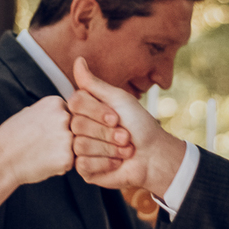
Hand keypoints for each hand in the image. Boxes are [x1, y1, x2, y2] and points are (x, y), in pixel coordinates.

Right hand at [0, 95, 73, 185]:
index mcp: (55, 102)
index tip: (42, 133)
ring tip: (42, 155)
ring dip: (64, 153)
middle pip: (76, 129)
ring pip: (76, 146)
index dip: (58, 127)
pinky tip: (44, 164)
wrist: (1, 160)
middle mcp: (64, 116)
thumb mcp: (28, 113)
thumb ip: (48, 112)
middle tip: (43, 146)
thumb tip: (60, 111)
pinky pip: (72, 163)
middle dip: (64, 139)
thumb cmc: (11, 138)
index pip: (71, 114)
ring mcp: (68, 137)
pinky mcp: (68, 157)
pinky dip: (60, 166)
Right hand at [68, 59, 185, 195]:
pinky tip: (117, 162)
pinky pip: (84, 164)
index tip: (117, 117)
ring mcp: (80, 149)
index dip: (97, 111)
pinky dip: (106, 162)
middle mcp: (80, 128)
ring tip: (124, 149)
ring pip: (81, 145)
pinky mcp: (85, 169)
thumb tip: (78, 59)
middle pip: (77, 125)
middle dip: (106, 132)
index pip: (75, 103)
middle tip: (125, 135)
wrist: (153, 155)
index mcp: (86, 109)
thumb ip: (93, 83)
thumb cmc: (139, 125)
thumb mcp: (118, 99)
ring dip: (109, 148)